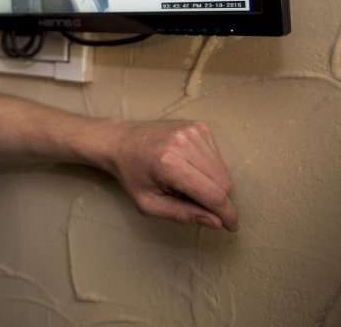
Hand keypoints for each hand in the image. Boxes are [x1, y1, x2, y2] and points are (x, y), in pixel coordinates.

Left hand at [108, 120, 238, 230]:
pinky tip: (187, 166)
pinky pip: (217, 157)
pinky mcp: (198, 126)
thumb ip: (182, 215)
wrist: (120, 141)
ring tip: (184, 180)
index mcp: (170, 164)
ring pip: (223, 171)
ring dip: (211, 183)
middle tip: (188, 198)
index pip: (213, 195)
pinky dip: (208, 168)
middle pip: (223, 183)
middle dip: (214, 199)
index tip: (232, 226)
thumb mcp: (149, 204)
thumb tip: (215, 221)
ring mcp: (192, 131)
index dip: (227, 214)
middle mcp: (184, 143)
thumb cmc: (132, 174)